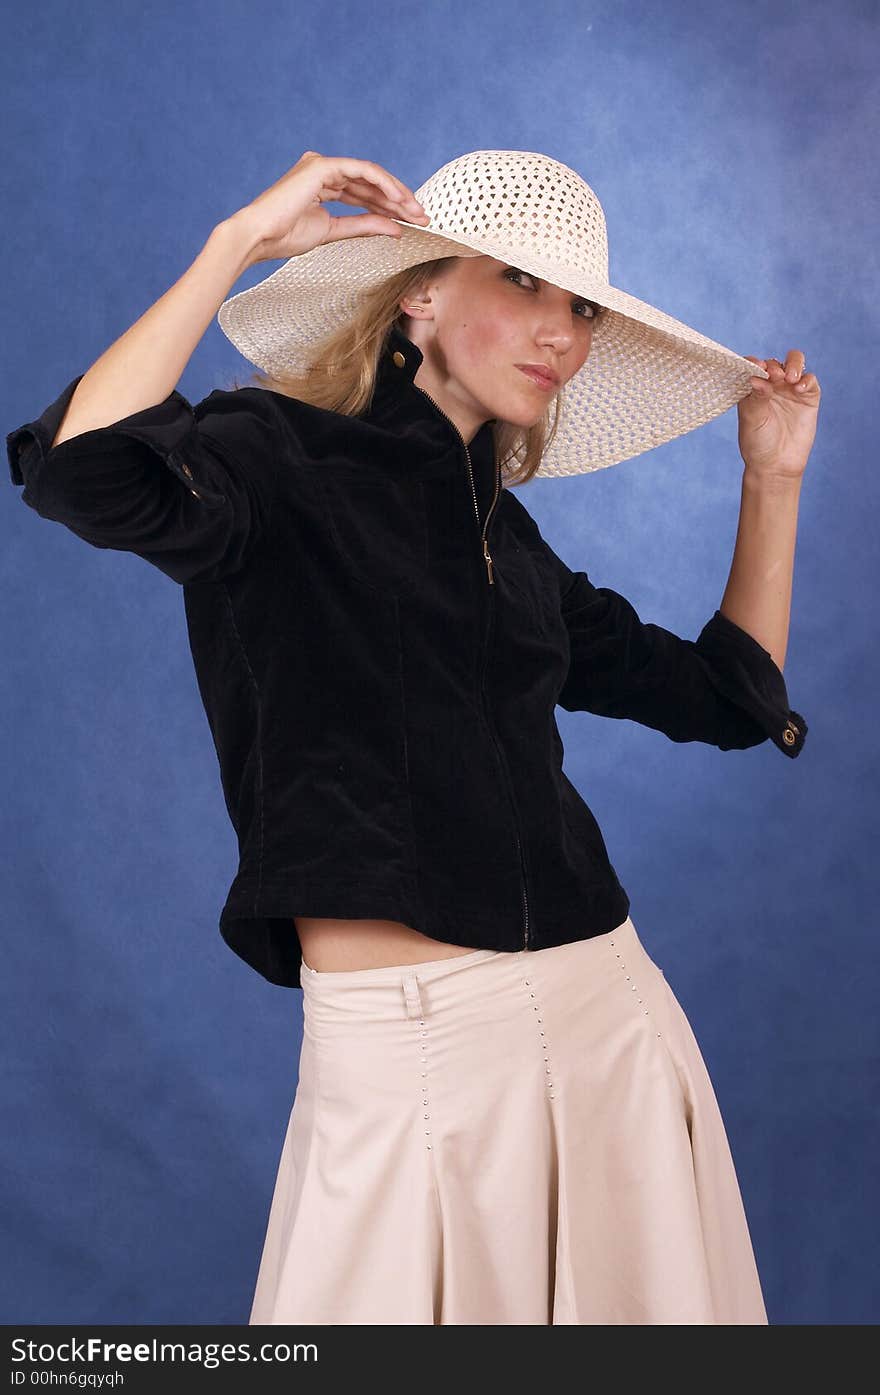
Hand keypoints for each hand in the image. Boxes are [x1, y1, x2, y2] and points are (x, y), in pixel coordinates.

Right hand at [230, 150, 430, 264]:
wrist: (259, 237)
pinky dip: (384, 184)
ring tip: (416, 212)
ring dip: (396, 194)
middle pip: (370, 184)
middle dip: (399, 201)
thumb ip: (364, 226)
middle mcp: (324, 170)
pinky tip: (400, 200)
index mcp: (323, 185)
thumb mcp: (334, 231)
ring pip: (371, 175)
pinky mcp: (324, 165)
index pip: (363, 193)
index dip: (389, 207)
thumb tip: (396, 229)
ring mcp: (323, 165)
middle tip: (422, 218)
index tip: (411, 223)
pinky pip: (362, 170)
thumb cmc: (285, 237)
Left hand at [738, 351, 820, 483]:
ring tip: (789, 378)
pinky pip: (810, 381)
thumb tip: (757, 378)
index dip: (753, 362)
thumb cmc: (758, 443)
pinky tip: (799, 388)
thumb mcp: (752, 420)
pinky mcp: (808, 397)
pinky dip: (806, 380)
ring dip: (793, 365)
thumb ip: (756, 398)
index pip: (753, 367)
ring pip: (795, 364)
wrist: (777, 464)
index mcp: (753, 388)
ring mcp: (790, 390)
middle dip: (775, 364)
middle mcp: (772, 385)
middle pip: (775, 362)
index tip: (755, 366)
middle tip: (774, 375)